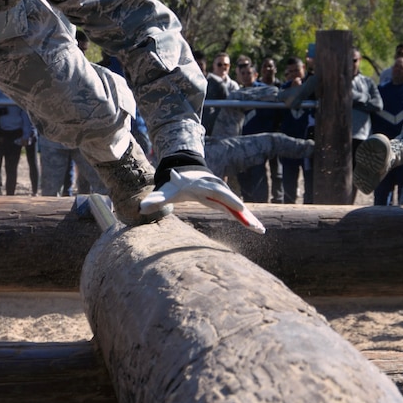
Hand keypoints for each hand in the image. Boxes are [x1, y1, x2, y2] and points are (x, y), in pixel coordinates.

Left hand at [138, 167, 264, 232]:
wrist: (189, 172)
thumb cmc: (177, 184)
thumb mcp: (167, 191)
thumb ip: (156, 199)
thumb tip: (141, 207)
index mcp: (203, 186)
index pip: (217, 193)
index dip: (228, 199)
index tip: (238, 207)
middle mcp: (217, 189)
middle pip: (231, 200)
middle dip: (242, 210)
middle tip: (252, 222)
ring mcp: (224, 195)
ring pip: (238, 207)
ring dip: (249, 218)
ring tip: (260, 230)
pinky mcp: (227, 202)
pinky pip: (238, 212)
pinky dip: (248, 220)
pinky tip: (259, 229)